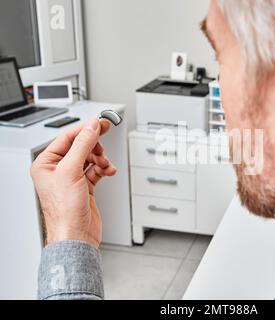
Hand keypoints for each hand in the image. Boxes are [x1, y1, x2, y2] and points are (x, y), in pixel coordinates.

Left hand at [31, 118, 116, 247]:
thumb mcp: (71, 171)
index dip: (85, 130)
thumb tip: (91, 127)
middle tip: (103, 147)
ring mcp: (72, 178)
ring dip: (101, 159)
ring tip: (105, 165)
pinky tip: (109, 171)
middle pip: (80, 147)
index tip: (100, 124)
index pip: (67, 138)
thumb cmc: (65, 211)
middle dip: (94, 147)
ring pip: (90, 158)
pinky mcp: (84, 187)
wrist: (77, 235)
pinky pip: (97, 170)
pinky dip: (104, 169)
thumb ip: (82, 146)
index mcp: (46, 163)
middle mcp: (58, 170)